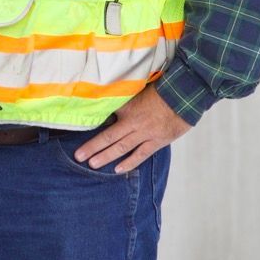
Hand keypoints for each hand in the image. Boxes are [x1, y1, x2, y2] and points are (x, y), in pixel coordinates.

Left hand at [74, 85, 190, 173]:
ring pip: (121, 147)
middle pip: (108, 137)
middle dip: (92, 147)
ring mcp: (144, 134)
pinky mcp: (157, 142)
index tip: (76, 131)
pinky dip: (129, 163)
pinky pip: (140, 155)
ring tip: (92, 165)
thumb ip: (122, 98)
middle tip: (78, 156)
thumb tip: (106, 96)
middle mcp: (132, 123)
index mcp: (126, 108)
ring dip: (106, 157)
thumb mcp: (136, 89)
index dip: (90, 125)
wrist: (183, 96)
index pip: (104, 118)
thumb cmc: (160, 91)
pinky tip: (118, 170)